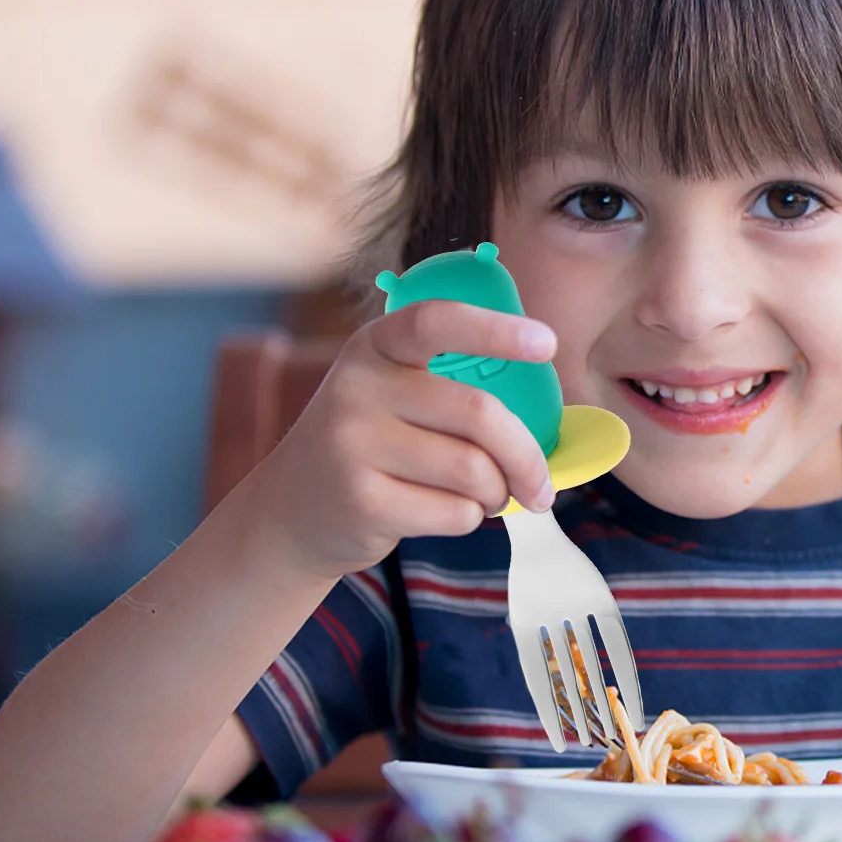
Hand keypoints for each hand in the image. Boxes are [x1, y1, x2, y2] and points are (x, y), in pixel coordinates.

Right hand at [239, 299, 559, 579]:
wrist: (292, 509)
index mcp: (376, 346)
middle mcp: (358, 387)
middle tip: (541, 487)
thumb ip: (453, 392)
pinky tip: (444, 512)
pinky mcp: (361, 501)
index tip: (548, 343)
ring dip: (497, 494)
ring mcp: (352, 444)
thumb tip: (549, 430)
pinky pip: (454, 513)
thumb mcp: (394, 395)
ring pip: (473, 470)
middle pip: (478, 414)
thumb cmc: (375, 445)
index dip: (495, 330)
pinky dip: (469, 519)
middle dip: (526, 457)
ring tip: (486, 497)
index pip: (436, 322)